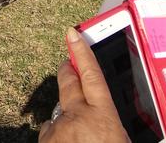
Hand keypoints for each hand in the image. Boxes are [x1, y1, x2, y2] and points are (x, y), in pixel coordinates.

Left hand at [39, 27, 128, 142]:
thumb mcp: (121, 141)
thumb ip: (113, 124)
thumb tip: (106, 119)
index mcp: (103, 117)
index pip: (92, 74)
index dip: (82, 52)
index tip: (72, 34)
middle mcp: (77, 117)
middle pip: (68, 83)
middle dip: (67, 70)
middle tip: (66, 62)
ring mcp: (58, 129)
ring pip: (60, 114)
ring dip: (66, 118)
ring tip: (77, 132)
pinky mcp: (44, 140)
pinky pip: (50, 132)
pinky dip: (57, 136)